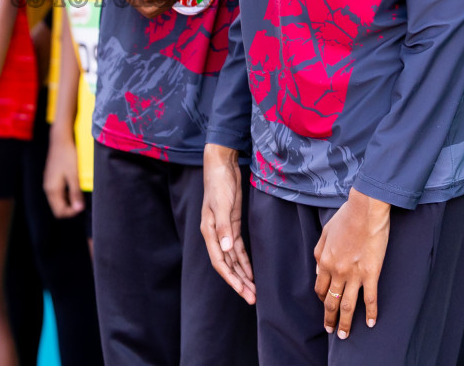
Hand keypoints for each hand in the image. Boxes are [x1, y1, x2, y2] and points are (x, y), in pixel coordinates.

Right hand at [43, 130, 85, 218]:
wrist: (60, 139)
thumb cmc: (68, 155)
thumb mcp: (74, 175)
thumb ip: (75, 193)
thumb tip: (78, 209)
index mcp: (52, 189)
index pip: (59, 211)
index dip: (72, 212)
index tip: (82, 206)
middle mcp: (47, 187)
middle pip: (57, 207)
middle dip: (70, 208)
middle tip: (82, 202)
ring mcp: (48, 182)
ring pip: (57, 200)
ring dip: (68, 201)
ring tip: (80, 194)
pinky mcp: (51, 176)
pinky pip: (57, 192)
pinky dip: (66, 194)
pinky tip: (74, 186)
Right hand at [201, 144, 255, 304]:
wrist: (221, 166)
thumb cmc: (219, 183)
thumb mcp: (222, 204)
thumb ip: (223, 227)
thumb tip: (225, 250)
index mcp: (209, 232)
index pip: (219, 261)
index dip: (231, 278)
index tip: (242, 291)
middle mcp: (215, 235)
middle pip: (227, 265)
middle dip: (239, 282)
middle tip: (252, 298)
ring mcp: (224, 231)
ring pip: (233, 260)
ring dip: (243, 275)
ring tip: (253, 291)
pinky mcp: (232, 225)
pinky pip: (238, 249)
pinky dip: (245, 261)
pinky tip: (251, 272)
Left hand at [314, 188, 391, 338]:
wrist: (366, 210)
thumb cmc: (346, 217)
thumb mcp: (325, 232)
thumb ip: (319, 252)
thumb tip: (318, 270)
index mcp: (325, 261)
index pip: (320, 288)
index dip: (321, 298)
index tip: (325, 305)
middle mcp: (338, 271)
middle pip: (331, 301)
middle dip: (330, 318)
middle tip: (331, 330)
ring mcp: (355, 275)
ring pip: (348, 306)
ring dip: (346, 323)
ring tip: (344, 336)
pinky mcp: (371, 274)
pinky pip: (370, 299)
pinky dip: (371, 313)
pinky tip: (371, 323)